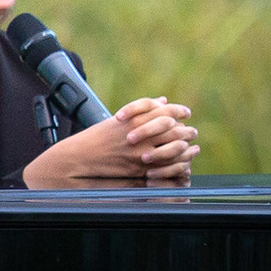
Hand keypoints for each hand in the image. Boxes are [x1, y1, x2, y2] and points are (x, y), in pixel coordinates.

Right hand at [24, 97, 198, 187]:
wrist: (78, 159)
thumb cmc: (96, 138)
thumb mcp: (118, 119)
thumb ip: (143, 110)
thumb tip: (162, 101)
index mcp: (134, 119)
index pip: (165, 110)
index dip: (179, 110)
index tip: (185, 113)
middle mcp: (140, 134)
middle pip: (174, 129)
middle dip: (186, 130)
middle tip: (192, 132)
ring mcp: (141, 152)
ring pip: (174, 147)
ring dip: (185, 146)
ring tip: (189, 147)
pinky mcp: (139, 169)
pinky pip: (166, 166)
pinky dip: (177, 164)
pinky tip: (181, 162)